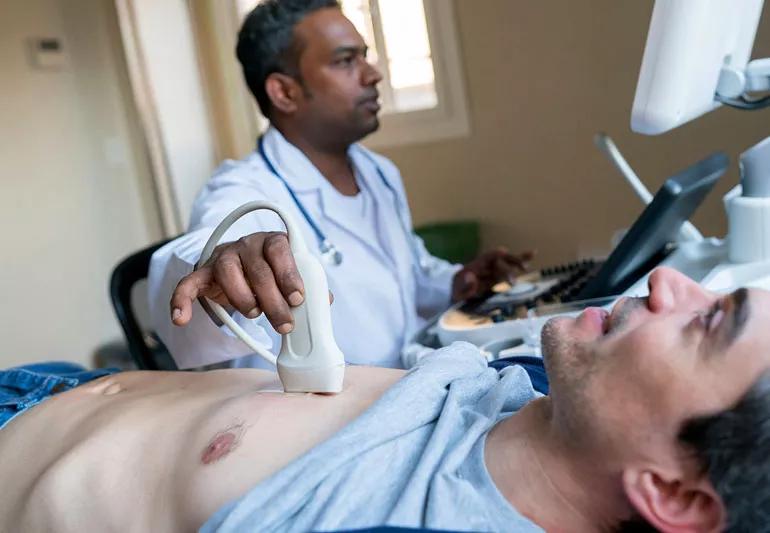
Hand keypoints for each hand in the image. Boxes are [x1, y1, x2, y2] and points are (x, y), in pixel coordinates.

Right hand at [170, 232, 305, 333]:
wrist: (241, 265)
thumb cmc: (272, 272)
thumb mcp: (291, 275)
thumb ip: (308, 286)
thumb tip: (324, 301)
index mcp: (273, 242)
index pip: (280, 250)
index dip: (289, 275)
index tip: (298, 299)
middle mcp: (247, 245)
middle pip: (258, 270)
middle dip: (273, 302)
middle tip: (285, 324)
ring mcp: (223, 257)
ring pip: (228, 274)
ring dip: (243, 300)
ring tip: (254, 315)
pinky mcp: (203, 273)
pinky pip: (188, 283)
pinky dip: (181, 301)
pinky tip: (181, 319)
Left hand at [451, 248, 534, 301]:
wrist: (453, 292)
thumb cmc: (455, 291)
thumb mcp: (457, 291)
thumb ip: (465, 285)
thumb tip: (471, 276)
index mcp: (476, 266)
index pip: (487, 257)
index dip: (495, 254)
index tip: (504, 252)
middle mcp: (486, 266)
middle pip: (500, 260)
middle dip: (510, 263)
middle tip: (520, 271)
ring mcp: (492, 271)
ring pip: (507, 263)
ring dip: (518, 262)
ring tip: (529, 261)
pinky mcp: (496, 277)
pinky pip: (508, 271)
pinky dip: (518, 265)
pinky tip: (529, 260)